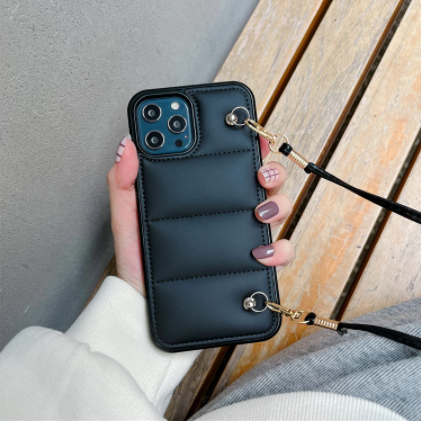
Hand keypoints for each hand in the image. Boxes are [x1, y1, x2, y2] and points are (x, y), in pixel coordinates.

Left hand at [107, 135, 294, 295]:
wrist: (146, 309)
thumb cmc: (139, 262)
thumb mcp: (128, 219)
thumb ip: (124, 184)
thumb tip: (128, 146)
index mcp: (203, 195)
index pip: (229, 161)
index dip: (242, 141)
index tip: (243, 127)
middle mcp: (229, 212)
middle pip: (263, 180)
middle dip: (270, 168)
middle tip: (258, 170)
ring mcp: (243, 237)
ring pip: (279, 209)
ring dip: (278, 203)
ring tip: (260, 211)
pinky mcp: (252, 266)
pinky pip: (280, 254)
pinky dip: (281, 250)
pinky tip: (261, 252)